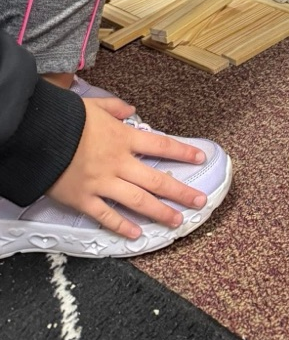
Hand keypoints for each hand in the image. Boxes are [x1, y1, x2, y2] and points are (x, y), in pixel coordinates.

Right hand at [46, 98, 208, 239]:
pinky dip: (121, 226)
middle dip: (180, 191)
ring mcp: (102, 183)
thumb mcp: (93, 104)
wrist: (37, 134)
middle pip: (156, 179)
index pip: (161, 145)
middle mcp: (118, 162)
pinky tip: (136, 235)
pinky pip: (106, 216)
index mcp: (123, 138)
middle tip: (199, 202)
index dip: (183, 152)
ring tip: (177, 221)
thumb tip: (130, 109)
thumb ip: (115, 107)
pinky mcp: (83, 199)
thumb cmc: (64, 118)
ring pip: (138, 201)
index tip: (200, 158)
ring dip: (160, 212)